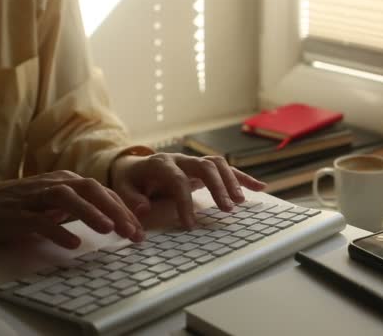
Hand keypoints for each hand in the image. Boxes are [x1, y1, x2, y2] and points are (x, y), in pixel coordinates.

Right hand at [0, 171, 143, 248]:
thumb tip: (118, 220)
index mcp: (68, 181)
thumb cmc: (28, 204)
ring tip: (108, 230)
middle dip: (114, 210)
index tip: (139, 230)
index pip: (103, 192)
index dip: (123, 209)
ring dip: (90, 213)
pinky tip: (72, 243)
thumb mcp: (60, 202)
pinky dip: (57, 231)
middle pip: (90, 189)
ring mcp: (36, 197)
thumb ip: (85, 206)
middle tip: (132, 232)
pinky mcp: (17, 213)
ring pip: (67, 198)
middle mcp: (56, 184)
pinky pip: (39, 220)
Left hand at [111, 153, 265, 228]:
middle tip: (226, 209)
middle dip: (217, 186)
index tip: (190, 225)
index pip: (177, 180)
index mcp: (160, 164)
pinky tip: (259, 188)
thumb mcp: (123, 189)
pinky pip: (226, 169)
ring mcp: (193, 161)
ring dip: (231, 181)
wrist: (135, 167)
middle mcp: (180, 159)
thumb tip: (143, 209)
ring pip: (218, 164)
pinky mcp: (203, 167)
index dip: (184, 202)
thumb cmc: (131, 181)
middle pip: (205, 166)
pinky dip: (243, 178)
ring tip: (240, 202)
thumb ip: (132, 199)